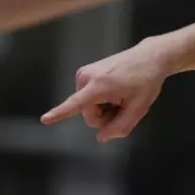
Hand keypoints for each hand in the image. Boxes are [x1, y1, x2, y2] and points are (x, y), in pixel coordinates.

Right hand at [40, 36, 178, 141]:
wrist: (149, 57)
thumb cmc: (147, 81)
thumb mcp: (139, 108)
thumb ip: (120, 127)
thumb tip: (101, 137)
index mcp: (100, 85)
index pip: (77, 103)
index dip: (60, 113)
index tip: (45, 119)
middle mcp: (87, 77)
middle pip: (89, 115)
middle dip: (105, 116)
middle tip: (124, 104)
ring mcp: (84, 74)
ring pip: (88, 108)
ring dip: (105, 108)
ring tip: (121, 95)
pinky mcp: (84, 74)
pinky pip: (89, 99)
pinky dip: (102, 100)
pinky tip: (116, 91)